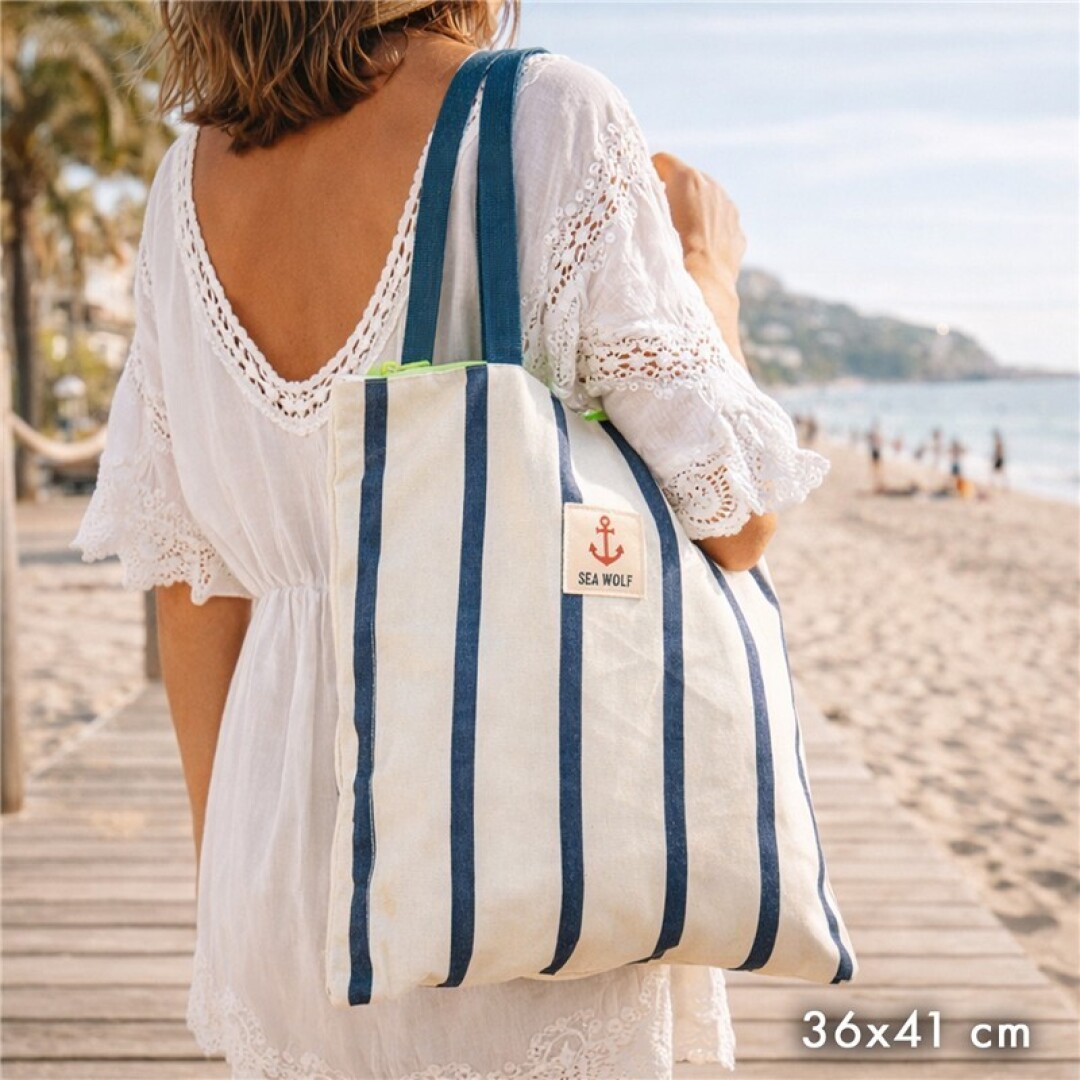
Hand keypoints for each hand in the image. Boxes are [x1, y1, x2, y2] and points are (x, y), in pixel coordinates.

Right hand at [651, 152, 745, 288]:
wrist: (704, 288)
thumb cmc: (670, 255)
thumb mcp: (646, 224)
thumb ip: (641, 202)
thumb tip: (633, 197)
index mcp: (688, 179)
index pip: (661, 160)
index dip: (648, 174)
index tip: (641, 193)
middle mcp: (713, 186)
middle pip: (687, 180)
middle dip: (673, 194)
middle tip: (659, 220)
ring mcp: (729, 209)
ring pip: (707, 201)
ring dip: (694, 213)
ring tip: (679, 238)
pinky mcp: (738, 233)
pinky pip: (720, 224)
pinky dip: (709, 232)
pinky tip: (698, 252)